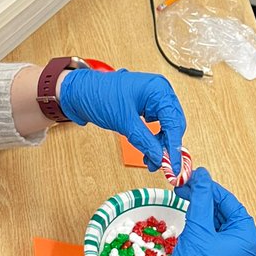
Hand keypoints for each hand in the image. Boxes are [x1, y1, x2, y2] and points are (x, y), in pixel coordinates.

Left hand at [58, 68, 184, 171]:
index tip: (173, 165)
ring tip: (151, 161)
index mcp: (158, 89)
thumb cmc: (98, 95)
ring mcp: (154, 99)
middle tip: (163, 165)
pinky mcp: (147, 107)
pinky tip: (149, 151)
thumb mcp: (124, 122)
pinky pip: (157, 125)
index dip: (174, 146)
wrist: (80, 92)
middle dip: (168, 146)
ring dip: (160, 145)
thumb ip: (145, 140)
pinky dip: (153, 139)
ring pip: (167, 127)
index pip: (174, 121)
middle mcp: (160, 92)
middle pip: (174, 124)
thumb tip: (160, 157)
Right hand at [141, 168, 255, 255]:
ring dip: (201, 213)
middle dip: (205, 200)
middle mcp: (242, 248)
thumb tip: (203, 176)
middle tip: (184, 189)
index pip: (231, 204)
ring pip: (217, 226)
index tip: (195, 179)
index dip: (212, 189)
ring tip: (183, 201)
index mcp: (246, 238)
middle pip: (225, 214)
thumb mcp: (198, 230)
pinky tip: (187, 221)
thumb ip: (201, 200)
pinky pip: (211, 239)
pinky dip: (200, 228)